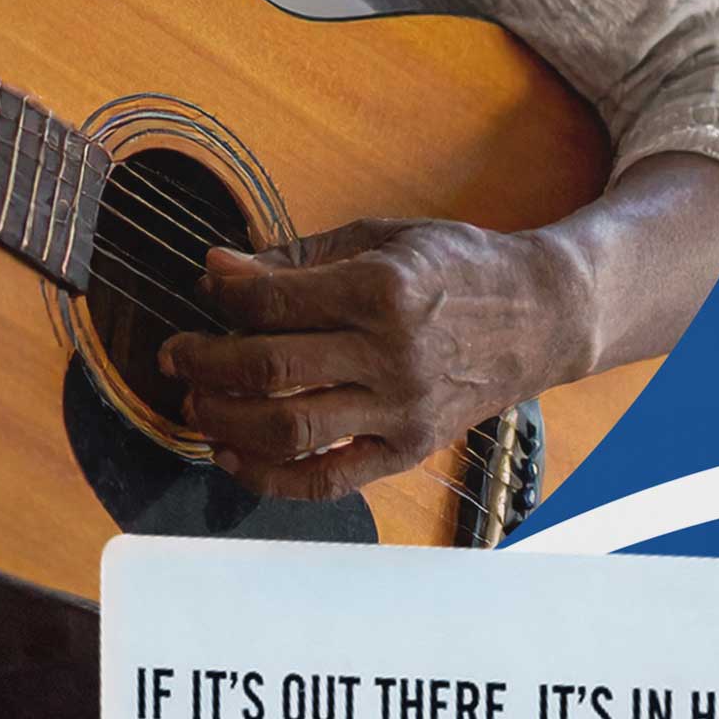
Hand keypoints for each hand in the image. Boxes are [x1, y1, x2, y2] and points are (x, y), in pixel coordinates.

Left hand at [159, 215, 578, 505]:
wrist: (540, 316)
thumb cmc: (459, 269)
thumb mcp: (382, 238)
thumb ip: (297, 258)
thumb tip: (218, 270)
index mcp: (383, 289)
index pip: (271, 302)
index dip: (220, 297)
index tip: (205, 290)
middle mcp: (392, 354)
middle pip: (268, 368)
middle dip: (203, 363)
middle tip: (177, 356)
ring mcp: (401, 410)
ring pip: (287, 429)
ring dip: (224, 420)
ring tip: (197, 405)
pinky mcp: (408, 451)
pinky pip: (326, 480)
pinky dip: (268, 478)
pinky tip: (233, 456)